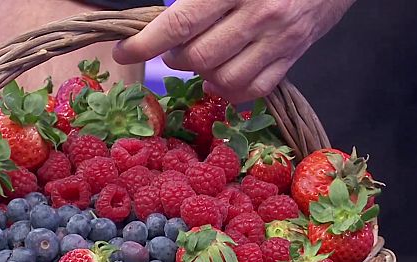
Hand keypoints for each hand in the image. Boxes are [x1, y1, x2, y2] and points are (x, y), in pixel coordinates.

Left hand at [113, 0, 354, 102]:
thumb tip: (160, 14)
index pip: (180, 23)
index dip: (146, 43)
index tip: (124, 52)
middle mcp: (259, 16)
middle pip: (198, 57)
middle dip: (173, 58)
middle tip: (170, 49)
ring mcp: (279, 41)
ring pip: (224, 80)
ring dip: (201, 76)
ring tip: (197, 61)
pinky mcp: (293, 57)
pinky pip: (254, 90)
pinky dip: (230, 91)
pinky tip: (221, 77)